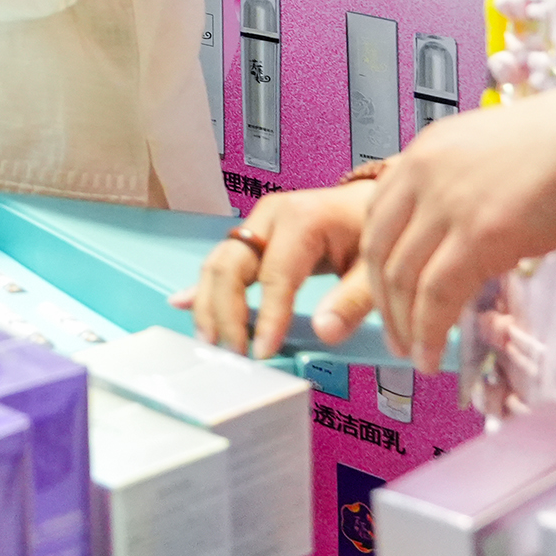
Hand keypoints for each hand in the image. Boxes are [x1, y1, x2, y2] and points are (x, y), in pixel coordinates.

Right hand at [175, 182, 369, 358]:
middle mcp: (268, 216)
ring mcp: (255, 223)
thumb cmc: (372, 233)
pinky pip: (221, 261)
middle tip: (231, 353)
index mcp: (301, 220)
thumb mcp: (374, 268)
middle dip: (224, 312)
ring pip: (218, 263)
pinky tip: (182, 304)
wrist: (368, 202)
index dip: (267, 316)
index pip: (275, 275)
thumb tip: (325, 335)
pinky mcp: (250, 234)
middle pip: (231, 265)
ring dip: (208, 304)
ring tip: (210, 342)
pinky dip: (203, 287)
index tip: (263, 352)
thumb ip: (353, 301)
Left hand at [363, 74, 555, 370]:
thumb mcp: (495, 157)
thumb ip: (467, 190)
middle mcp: (423, 174)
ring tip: (413, 356)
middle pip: (379, 249)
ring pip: (402, 278)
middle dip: (381, 301)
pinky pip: (437, 296)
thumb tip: (470, 237)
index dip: (376, 262)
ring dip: (402, 325)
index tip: (385, 294)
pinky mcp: (479, 236)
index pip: (376, 216)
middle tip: (393, 335)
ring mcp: (448, 204)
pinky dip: (427, 332)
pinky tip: (430, 357)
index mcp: (425, 151)